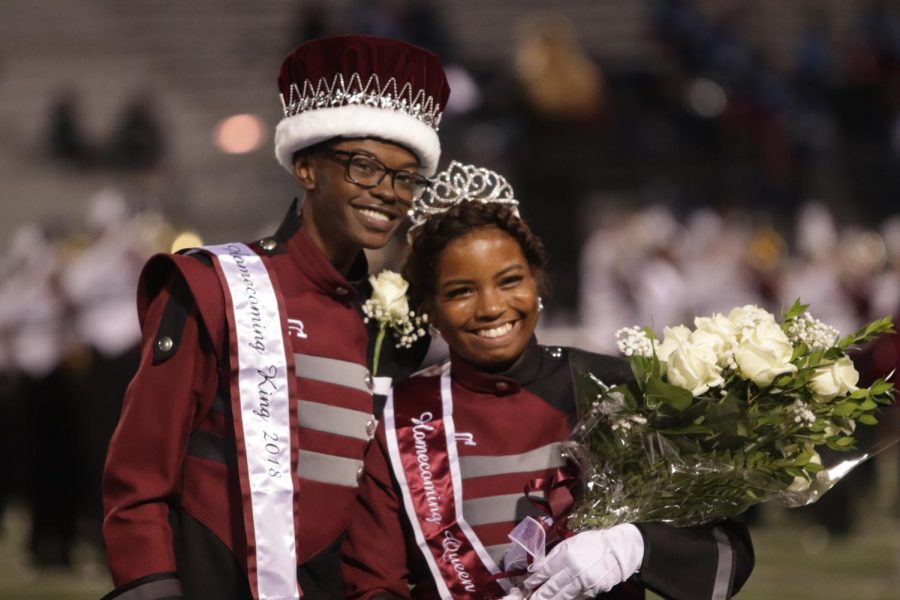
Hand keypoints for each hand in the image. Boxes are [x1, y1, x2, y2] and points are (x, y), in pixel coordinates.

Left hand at [523, 524, 643, 599]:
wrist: (618, 550)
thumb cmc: (592, 543)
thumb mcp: (571, 542)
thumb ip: (554, 554)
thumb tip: (539, 567)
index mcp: (566, 555)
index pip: (545, 571)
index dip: (534, 580)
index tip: (527, 585)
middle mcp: (573, 570)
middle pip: (551, 586)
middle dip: (539, 595)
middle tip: (530, 599)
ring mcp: (583, 582)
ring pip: (563, 595)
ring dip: (551, 599)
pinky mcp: (592, 590)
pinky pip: (576, 597)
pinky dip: (567, 599)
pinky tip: (559, 599)